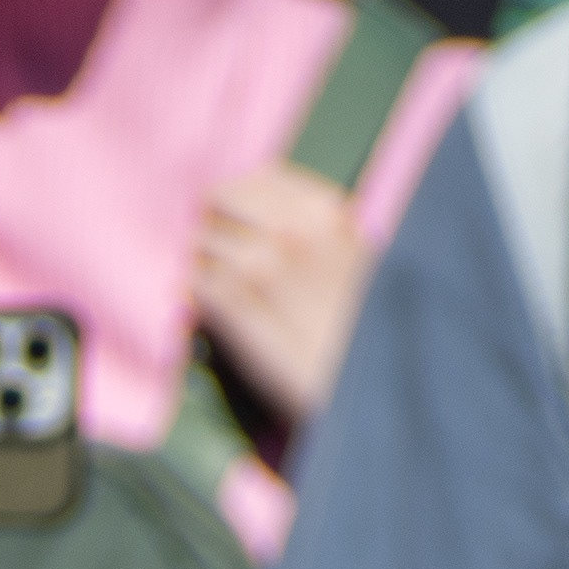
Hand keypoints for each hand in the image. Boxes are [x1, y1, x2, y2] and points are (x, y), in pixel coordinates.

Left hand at [191, 162, 375, 425]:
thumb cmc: (372, 332)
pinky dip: (194, 295)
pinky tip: (208, 311)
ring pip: (200, 243)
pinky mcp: (237, 312)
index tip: (236, 217)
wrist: (375, 390)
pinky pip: (194, 285)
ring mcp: (259, 269)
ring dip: (201, 263)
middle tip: (218, 252)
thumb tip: (274, 208)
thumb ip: (321, 228)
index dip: (239, 197)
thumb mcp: (363, 260)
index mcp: (326, 213)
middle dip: (213, 225)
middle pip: (218, 203)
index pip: (259, 178)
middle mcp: (290, 231)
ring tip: (217, 287)